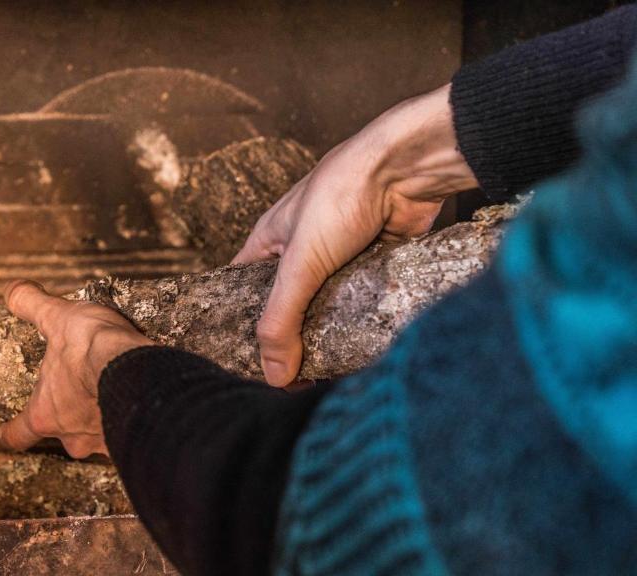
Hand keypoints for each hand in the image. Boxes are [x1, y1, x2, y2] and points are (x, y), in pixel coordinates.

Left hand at [0, 280, 152, 457]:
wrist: (140, 371)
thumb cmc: (93, 350)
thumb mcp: (57, 317)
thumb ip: (31, 304)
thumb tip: (11, 291)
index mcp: (45, 413)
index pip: (18, 435)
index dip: (8, 433)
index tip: (2, 434)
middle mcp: (73, 437)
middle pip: (64, 437)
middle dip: (69, 420)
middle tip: (77, 401)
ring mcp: (105, 443)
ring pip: (98, 438)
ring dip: (103, 421)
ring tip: (113, 399)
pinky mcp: (137, 440)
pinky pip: (130, 435)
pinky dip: (132, 420)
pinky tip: (141, 403)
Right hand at [233, 84, 477, 386]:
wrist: (407, 168)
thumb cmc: (343, 195)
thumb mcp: (301, 263)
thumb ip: (282, 319)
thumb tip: (274, 376)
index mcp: (270, 242)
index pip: (242, 291)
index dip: (242, 326)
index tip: (249, 364)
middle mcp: (301, 250)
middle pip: (289, 306)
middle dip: (292, 339)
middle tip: (296, 380)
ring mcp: (339, 258)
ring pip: (327, 307)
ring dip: (330, 332)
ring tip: (331, 371)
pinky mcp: (373, 263)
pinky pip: (361, 301)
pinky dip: (362, 319)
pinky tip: (364, 345)